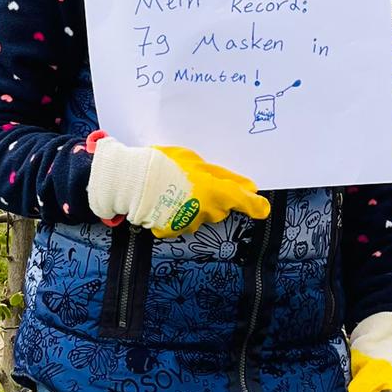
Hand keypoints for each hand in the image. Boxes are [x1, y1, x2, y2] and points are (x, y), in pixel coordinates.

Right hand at [86, 134, 268, 236]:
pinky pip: (180, 222)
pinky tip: (164, 201)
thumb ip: (221, 175)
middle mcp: (206, 211)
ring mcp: (188, 223)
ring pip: (199, 216)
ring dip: (193, 205)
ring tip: (173, 189)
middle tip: (193, 183)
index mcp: (215, 192)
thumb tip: (245, 186)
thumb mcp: (194, 160)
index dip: (255, 205)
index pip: (243, 202)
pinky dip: (175, 213)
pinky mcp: (171, 231)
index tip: (261, 207)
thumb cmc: (163, 164)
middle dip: (213, 199)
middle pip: (219, 208)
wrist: (130, 181)